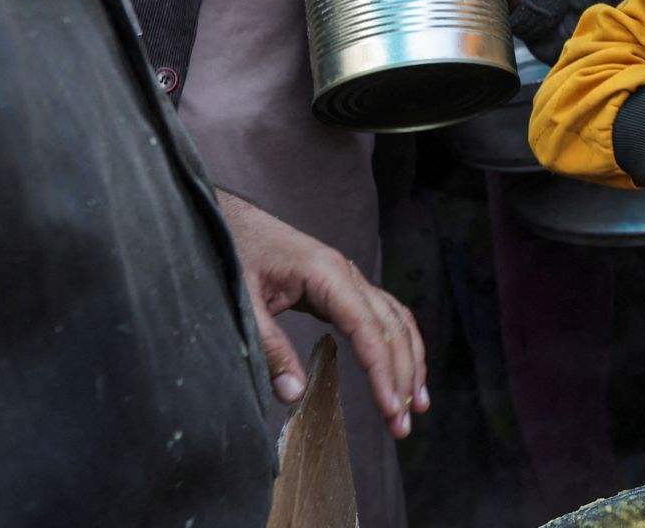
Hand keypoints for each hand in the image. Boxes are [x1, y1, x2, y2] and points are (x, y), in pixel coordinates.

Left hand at [217, 193, 428, 437]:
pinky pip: (384, 317)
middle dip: (402, 377)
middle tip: (403, 424)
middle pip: (392, 329)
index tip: (390, 409)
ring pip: (397, 322)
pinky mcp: (343, 288)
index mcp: (328, 275)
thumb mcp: (243, 302)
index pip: (369, 330)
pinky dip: (398, 346)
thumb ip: (269, 347)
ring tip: (416, 404)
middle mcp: (349, 275)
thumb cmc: (234, 253)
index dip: (382, 372)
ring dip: (410, 362)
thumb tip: (295, 395)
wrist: (229, 219)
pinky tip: (401, 371)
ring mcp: (350, 279)